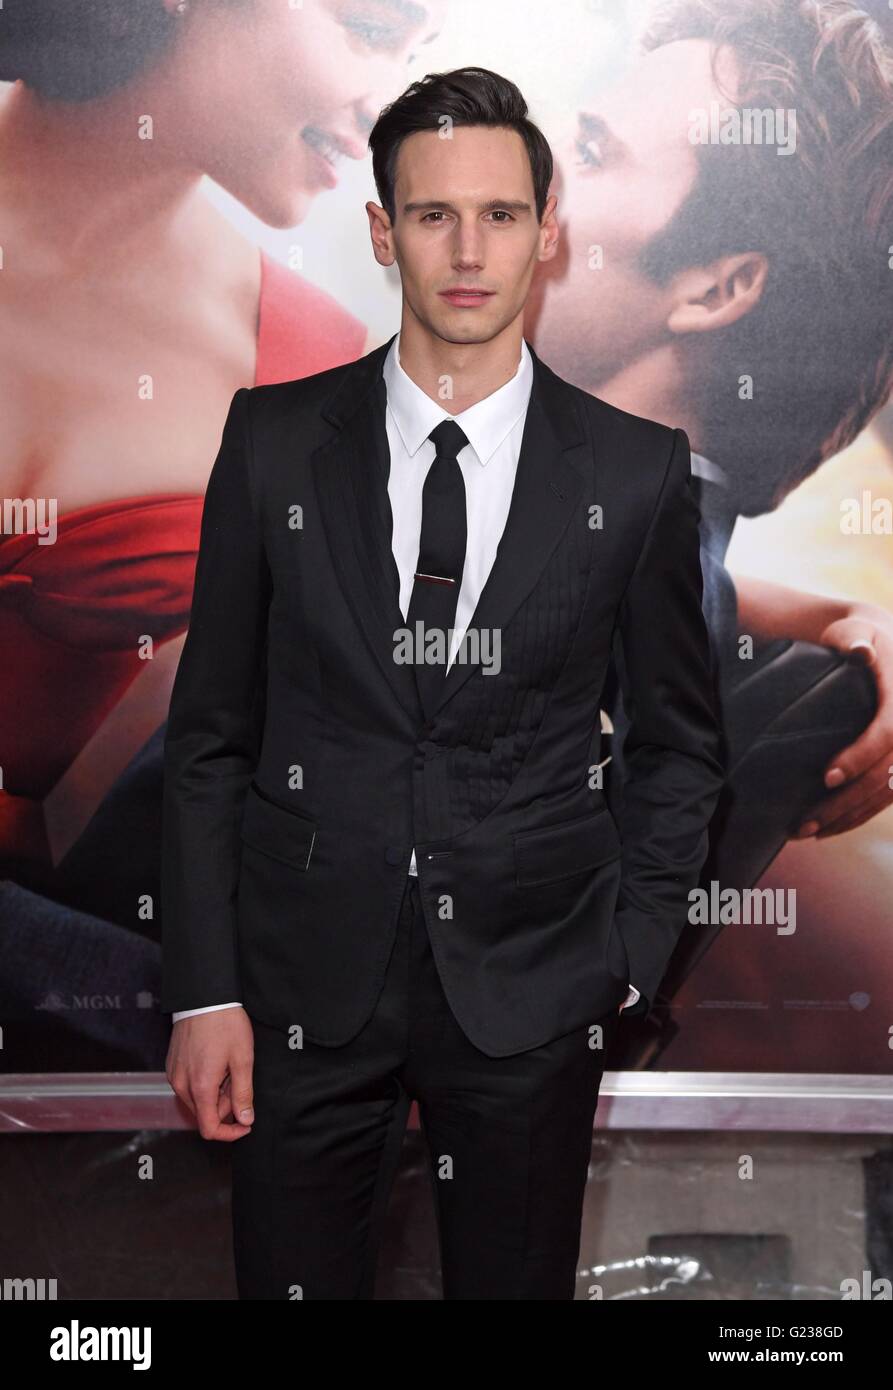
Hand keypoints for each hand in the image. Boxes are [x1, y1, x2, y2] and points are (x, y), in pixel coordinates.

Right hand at [166, 1007, 254, 1140]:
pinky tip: (215, 1062)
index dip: (230, 1133)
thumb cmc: (225, 1024)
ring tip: (228, 1067)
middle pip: (204, 1114)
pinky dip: (204, 1082)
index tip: (246, 1123)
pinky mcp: (171, 1066)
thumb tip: (245, 1120)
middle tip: (239, 1078)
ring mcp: (173, 1075)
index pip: (209, 1129)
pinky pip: (188, 1086)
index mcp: (200, 1087)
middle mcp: (181, 1085)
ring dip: (215, 1093)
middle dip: (225, 1106)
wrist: (203, 996)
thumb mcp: (243, 1059)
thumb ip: (243, 1093)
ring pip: (196, 1100)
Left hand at [796, 604, 892, 838]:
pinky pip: (885, 796)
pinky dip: (858, 814)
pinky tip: (828, 828)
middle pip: (883, 774)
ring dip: (847, 816)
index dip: (859, 756)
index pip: (887, 732)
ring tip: (805, 832)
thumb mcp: (857, 630)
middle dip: (844, 802)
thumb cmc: (860, 636)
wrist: (881, 644)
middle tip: (803, 822)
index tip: (826, 776)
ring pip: (884, 793)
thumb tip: (859, 652)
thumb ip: (854, 639)